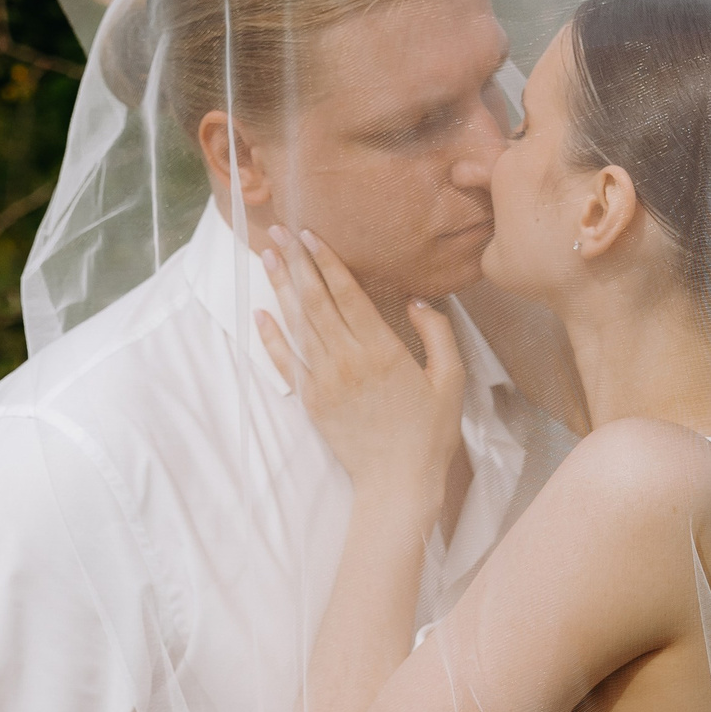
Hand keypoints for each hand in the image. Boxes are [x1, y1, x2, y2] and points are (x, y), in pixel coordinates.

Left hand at [256, 225, 463, 505]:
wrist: (397, 481)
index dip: (326, 260)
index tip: (309, 234)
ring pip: (298, 323)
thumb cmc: (429, 432)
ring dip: (280, 287)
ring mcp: (325, 380)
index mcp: (383, 349)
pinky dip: (270, 335)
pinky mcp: (311, 400)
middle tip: (279, 230)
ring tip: (265, 255)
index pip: (347, 293)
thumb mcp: (451, 378)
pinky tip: (259, 311)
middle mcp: (348, 359)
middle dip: (296, 262)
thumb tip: (417, 300)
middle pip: (315, 300)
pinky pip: (286, 360)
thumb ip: (437, 332)